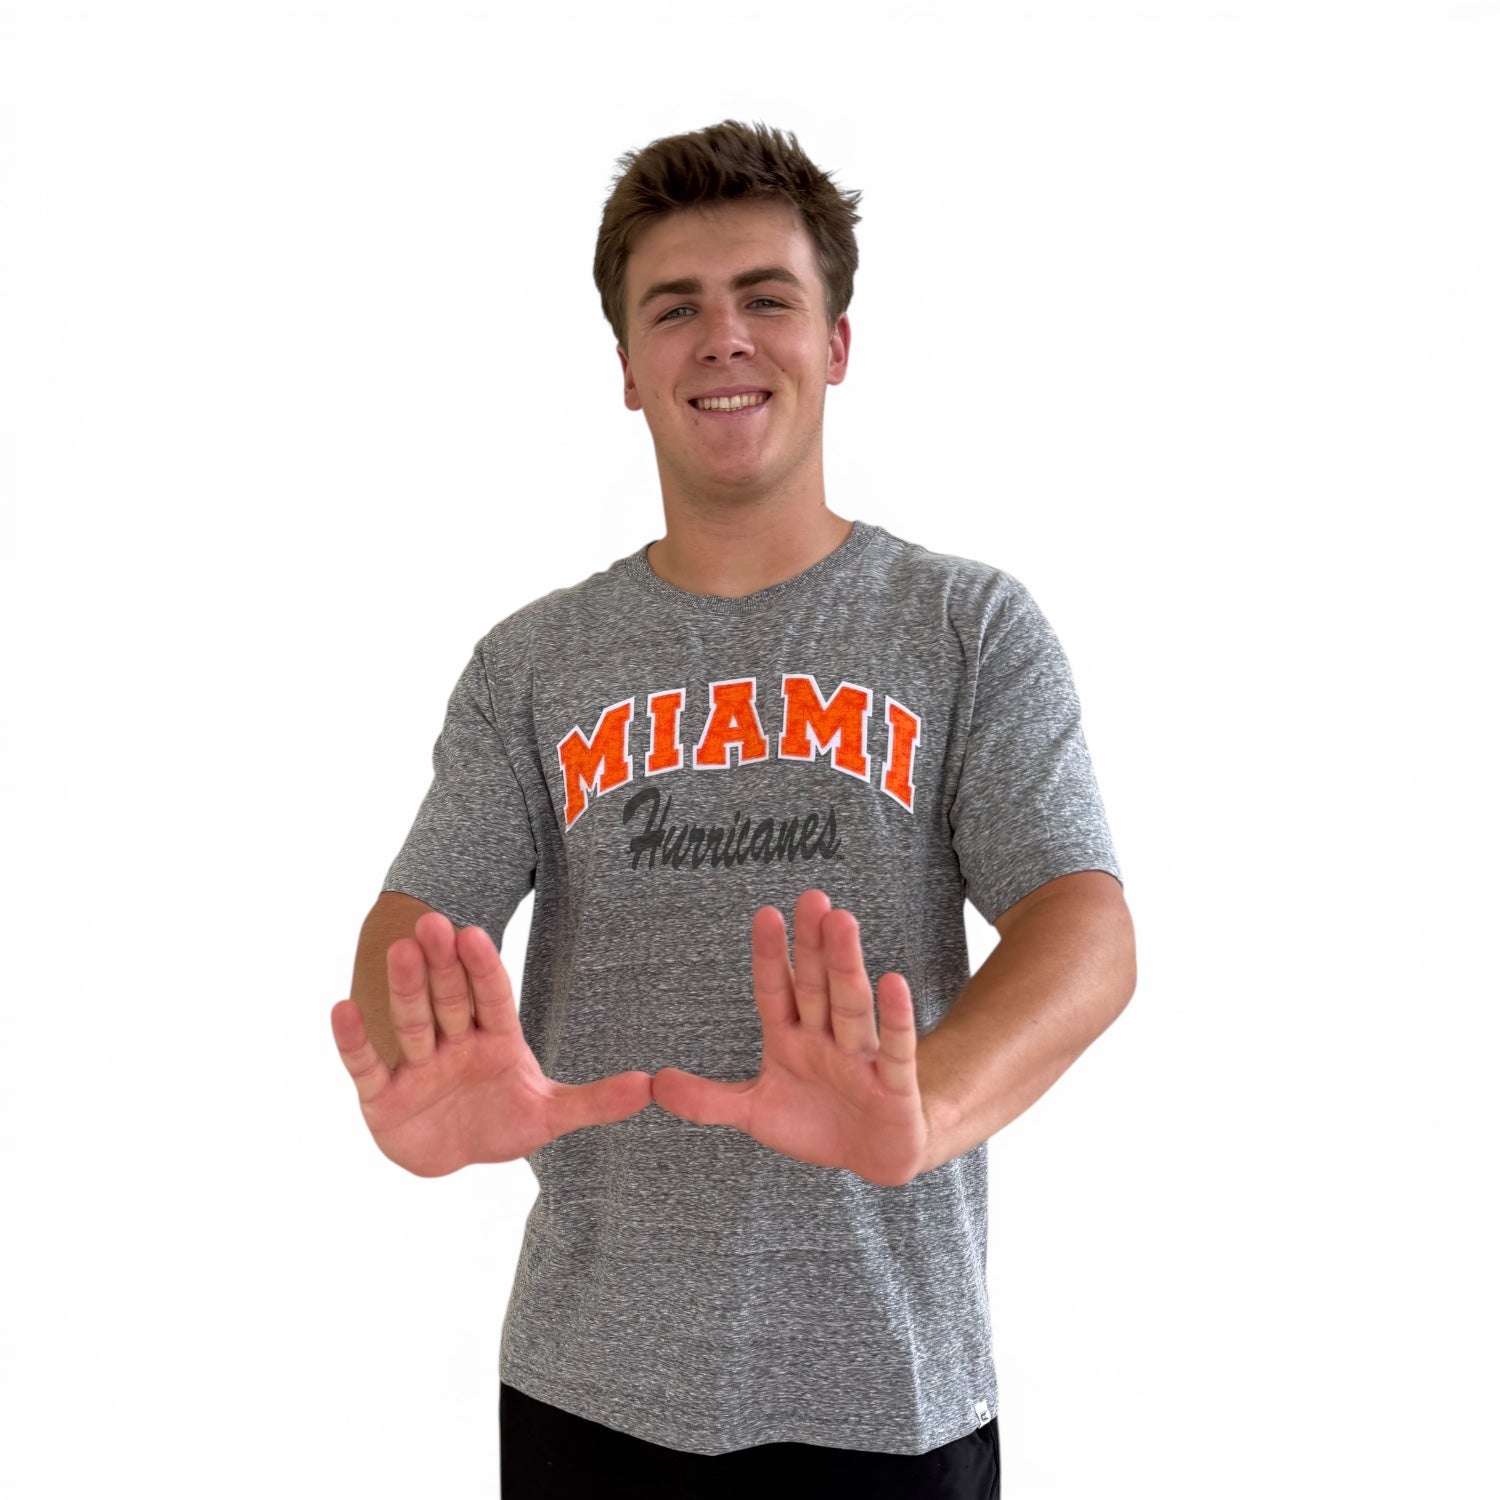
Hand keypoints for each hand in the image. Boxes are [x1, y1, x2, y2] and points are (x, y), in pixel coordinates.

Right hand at [331, 911, 652, 1177]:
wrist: (454, 1155)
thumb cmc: (500, 1122)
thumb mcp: (549, 1117)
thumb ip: (593, 1101)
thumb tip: (649, 1086)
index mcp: (495, 1039)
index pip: (492, 997)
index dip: (483, 968)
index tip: (477, 934)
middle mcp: (454, 1042)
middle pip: (449, 998)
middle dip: (442, 965)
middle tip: (432, 922)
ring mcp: (417, 1065)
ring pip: (412, 1021)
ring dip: (404, 988)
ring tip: (398, 950)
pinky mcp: (382, 1095)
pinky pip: (366, 1064)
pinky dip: (354, 1040)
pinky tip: (341, 1007)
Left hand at [651, 889, 929, 1187]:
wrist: (869, 1158)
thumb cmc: (812, 1122)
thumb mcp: (753, 1114)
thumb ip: (706, 1100)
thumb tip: (654, 1083)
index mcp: (790, 1039)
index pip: (776, 991)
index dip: (770, 955)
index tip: (766, 914)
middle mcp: (825, 1039)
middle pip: (815, 985)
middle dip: (812, 944)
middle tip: (812, 897)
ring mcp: (860, 1059)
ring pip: (851, 1006)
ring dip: (845, 964)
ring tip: (841, 921)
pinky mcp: (893, 1086)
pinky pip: (895, 1049)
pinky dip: (895, 1018)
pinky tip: (893, 981)